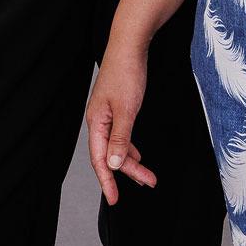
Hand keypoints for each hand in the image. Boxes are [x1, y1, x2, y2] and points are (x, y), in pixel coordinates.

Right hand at [85, 40, 155, 203]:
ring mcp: (106, 113)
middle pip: (110, 154)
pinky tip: (137, 155)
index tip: (114, 199)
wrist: (129, 45)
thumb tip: (114, 164)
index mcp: (96, 121)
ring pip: (116, 145)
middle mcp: (98, 119)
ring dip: (131, 161)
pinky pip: (120, 135)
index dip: (107, 181)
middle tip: (149, 183)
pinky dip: (129, 147)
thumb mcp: (127, 110)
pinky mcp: (115, 107)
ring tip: (148, 175)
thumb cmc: (126, 74)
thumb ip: (120, 138)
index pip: (100, 158)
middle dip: (128, 171)